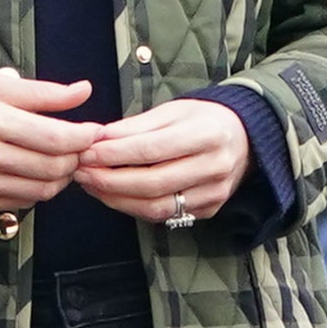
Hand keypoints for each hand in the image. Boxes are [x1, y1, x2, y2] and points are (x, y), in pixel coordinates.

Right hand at [0, 71, 102, 214]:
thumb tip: (84, 91)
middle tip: (79, 149)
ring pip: (40, 190)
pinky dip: (36, 190)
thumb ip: (44, 92)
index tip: (93, 131)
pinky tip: (35, 175)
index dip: (82, 138)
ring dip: (60, 179)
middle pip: (51, 167)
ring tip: (61, 162)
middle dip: (75, 159)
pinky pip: (20, 202)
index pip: (53, 137)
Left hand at [78, 94, 253, 226]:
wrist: (245, 138)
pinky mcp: (209, 210)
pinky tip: (114, 195)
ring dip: (117, 199)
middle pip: (152, 183)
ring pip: (156, 207)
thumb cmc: (203, 120)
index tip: (86, 153)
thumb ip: (135, 127)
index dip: (114, 154)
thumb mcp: (172, 112)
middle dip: (110, 181)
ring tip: (92, 185)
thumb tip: (97, 138)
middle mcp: (215, 167)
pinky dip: (134, 207)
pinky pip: (165, 215)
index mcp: (207, 134)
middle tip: (81, 173)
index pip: (152, 149)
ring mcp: (214, 193)